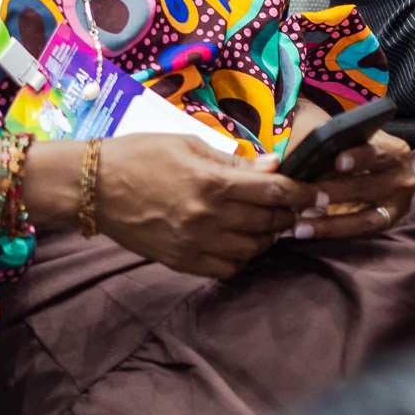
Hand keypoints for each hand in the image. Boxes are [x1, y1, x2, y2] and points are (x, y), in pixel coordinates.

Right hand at [93, 135, 318, 278]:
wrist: (94, 188)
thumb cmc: (141, 155)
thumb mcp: (189, 145)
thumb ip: (234, 162)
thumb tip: (273, 166)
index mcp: (213, 183)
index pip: (275, 192)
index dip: (303, 194)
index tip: (320, 194)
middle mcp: (209, 218)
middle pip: (269, 223)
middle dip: (289, 215)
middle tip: (297, 208)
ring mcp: (196, 244)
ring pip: (252, 249)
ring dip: (268, 237)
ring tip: (268, 224)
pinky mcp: (182, 262)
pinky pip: (227, 268)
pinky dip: (241, 257)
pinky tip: (240, 243)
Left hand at [280, 130, 414, 240]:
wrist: (369, 172)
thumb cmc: (351, 153)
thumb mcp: (347, 144)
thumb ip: (330, 148)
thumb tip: (301, 157)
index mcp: (393, 150)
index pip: (376, 152)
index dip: (358, 157)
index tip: (339, 162)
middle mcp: (401, 178)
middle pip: (366, 186)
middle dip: (334, 192)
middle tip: (305, 197)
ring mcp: (397, 205)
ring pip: (364, 217)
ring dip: (329, 223)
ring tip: (300, 226)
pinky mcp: (386, 224)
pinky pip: (359, 231)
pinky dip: (332, 231)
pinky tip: (308, 231)